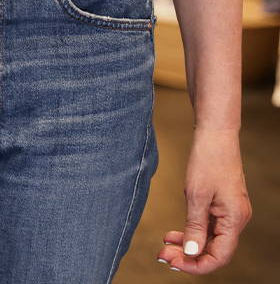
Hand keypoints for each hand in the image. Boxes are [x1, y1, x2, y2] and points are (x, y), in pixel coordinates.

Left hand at [157, 129, 251, 273]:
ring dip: (188, 245)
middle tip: (162, 254)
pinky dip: (191, 231)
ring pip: (209, 239)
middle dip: (188, 256)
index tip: (172, 262)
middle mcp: (236, 220)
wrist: (215, 133)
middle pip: (213, 250)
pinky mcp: (222, 205)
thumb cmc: (207, 159)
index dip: (196, 265)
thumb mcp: (196, 194)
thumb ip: (195, 225)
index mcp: (234, 220)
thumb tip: (192, 252)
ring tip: (165, 245)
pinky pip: (208, 227)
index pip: (218, 256)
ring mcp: (229, 213)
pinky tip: (174, 233)